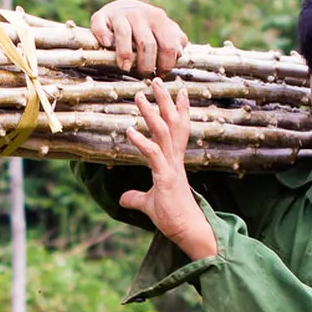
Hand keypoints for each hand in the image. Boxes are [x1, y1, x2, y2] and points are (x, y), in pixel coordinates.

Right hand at [90, 0, 188, 76]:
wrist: (122, 7)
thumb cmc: (145, 25)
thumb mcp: (163, 30)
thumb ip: (175, 40)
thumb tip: (180, 53)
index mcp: (159, 18)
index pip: (168, 45)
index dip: (166, 64)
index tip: (159, 74)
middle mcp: (141, 14)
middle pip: (147, 44)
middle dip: (146, 64)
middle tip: (143, 74)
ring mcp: (121, 14)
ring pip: (124, 35)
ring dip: (125, 54)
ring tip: (125, 68)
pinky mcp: (102, 15)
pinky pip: (100, 25)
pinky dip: (103, 35)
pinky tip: (107, 44)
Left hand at [119, 80, 217, 260]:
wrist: (187, 231)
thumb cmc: (173, 217)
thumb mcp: (149, 204)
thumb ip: (136, 198)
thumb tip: (123, 199)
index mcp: (174, 162)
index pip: (178, 130)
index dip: (179, 110)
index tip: (180, 90)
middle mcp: (175, 160)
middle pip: (172, 123)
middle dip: (164, 101)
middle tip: (156, 79)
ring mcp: (171, 167)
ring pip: (164, 133)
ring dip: (151, 113)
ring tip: (139, 95)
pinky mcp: (166, 178)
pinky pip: (153, 155)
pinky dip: (141, 141)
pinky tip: (129, 130)